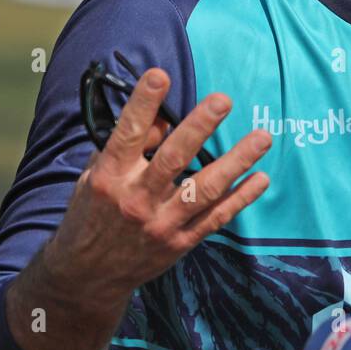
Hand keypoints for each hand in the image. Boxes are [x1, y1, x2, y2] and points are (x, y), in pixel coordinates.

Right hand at [45, 68, 271, 303]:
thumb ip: (129, 148)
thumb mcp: (97, 176)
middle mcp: (136, 199)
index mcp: (111, 177)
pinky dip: (241, 198)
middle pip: (173, 159)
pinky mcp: (180, 242)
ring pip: (205, 189)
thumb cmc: (93, 213)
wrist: (87, 275)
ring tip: (263, 137)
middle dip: (199, 127)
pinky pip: (216, 217)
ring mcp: (161, 223)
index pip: (127, 134)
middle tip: (223, 100)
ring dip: (237, 161)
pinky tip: (261, 177)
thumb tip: (164, 117)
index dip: (143, 104)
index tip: (160, 75)